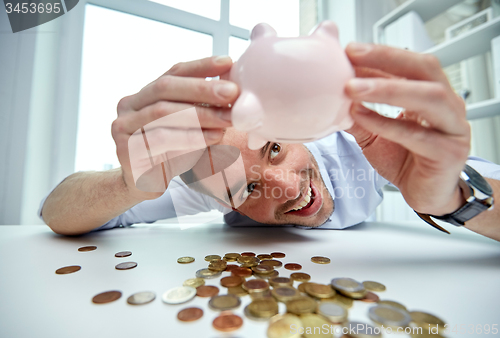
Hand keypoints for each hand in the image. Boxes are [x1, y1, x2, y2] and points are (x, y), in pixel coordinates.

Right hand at [112, 56, 238, 198]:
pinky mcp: (126, 149)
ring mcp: (123, 126)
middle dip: (202, 88)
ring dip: (201, 114)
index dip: (201, 66)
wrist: (143, 184)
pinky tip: (214, 137)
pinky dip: (191, 136)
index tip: (228, 62)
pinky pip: (161, 138)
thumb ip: (200, 106)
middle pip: (165, 88)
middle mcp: (129, 105)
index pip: (173, 72)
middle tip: (232, 92)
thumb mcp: (187, 125)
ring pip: (163, 112)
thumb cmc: (171, 152)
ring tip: (228, 118)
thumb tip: (233, 90)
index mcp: (144, 93)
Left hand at [344, 43, 470, 215]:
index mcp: (432, 95)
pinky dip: (386, 123)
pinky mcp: (448, 153)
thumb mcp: (374, 133)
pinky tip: (361, 116)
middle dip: (387, 59)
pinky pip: (416, 134)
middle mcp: (448, 106)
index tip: (350, 51)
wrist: (426, 195)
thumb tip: (331, 95)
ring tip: (352, 88)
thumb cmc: (406, 160)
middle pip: (424, 69)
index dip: (381, 55)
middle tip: (353, 56)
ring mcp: (452, 128)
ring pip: (427, 97)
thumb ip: (358, 114)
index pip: (410, 64)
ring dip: (387, 89)